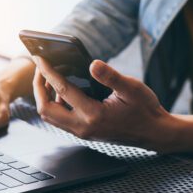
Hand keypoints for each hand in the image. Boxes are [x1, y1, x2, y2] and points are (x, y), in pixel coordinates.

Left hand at [32, 56, 192, 152]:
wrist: (154, 133)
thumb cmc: (145, 109)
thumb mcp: (132, 88)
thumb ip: (111, 76)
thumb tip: (93, 64)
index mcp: (94, 115)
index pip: (62, 91)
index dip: (48, 72)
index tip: (39, 59)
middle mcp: (83, 127)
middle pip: (46, 109)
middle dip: (38, 88)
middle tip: (40, 69)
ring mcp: (82, 131)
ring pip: (51, 116)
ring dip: (44, 97)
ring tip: (48, 77)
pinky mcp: (83, 132)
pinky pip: (60, 119)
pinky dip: (54, 104)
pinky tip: (62, 90)